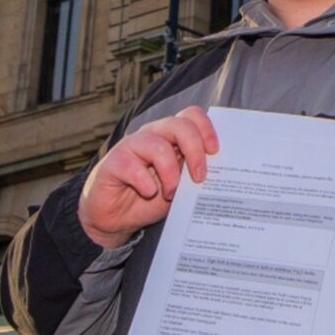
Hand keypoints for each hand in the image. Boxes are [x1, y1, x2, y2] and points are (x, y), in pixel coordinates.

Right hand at [77, 106, 218, 248]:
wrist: (115, 219)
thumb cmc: (149, 199)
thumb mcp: (179, 188)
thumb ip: (194, 175)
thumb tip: (222, 174)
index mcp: (170, 137)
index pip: (191, 116)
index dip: (206, 128)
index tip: (215, 151)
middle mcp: (152, 135)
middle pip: (179, 125)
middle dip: (195, 151)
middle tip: (199, 177)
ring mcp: (130, 147)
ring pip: (157, 145)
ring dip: (170, 174)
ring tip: (170, 194)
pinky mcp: (112, 163)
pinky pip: (132, 166)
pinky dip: (145, 183)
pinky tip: (148, 193)